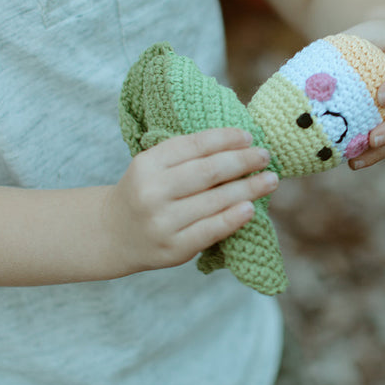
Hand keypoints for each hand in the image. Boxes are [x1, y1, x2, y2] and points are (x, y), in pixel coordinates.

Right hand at [103, 128, 278, 273]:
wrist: (115, 234)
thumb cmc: (144, 193)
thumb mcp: (152, 167)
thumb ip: (185, 157)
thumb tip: (238, 144)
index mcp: (147, 164)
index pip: (193, 145)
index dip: (225, 139)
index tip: (249, 136)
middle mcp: (152, 192)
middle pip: (208, 172)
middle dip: (242, 161)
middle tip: (265, 155)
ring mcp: (162, 222)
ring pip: (215, 201)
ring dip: (248, 188)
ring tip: (269, 180)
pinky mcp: (174, 248)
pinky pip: (211, 230)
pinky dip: (233, 218)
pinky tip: (251, 208)